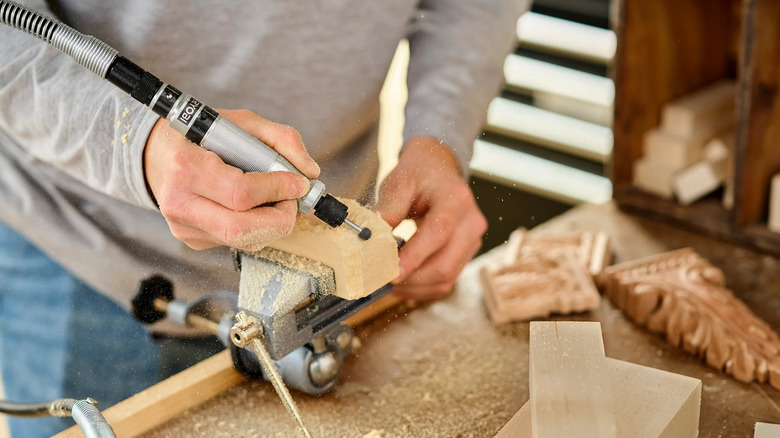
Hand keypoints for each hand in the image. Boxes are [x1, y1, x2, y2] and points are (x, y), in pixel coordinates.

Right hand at [143, 109, 319, 250]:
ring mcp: (184, 228)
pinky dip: (257, 228)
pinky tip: (253, 208)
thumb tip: (309, 172)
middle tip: (293, 201)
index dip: (278, 190)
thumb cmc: (203, 137)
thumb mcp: (241, 123)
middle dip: (281, 218)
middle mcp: (181, 203)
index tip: (298, 182)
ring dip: (272, 224)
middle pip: (243, 230)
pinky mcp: (193, 240)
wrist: (159, 155)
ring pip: (245, 241)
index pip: (240, 193)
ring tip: (275, 200)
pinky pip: (238, 243)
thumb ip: (281, 139)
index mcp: (187, 168)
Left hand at [377, 137, 486, 300]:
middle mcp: (471, 222)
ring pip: (447, 278)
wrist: (438, 169)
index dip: (414, 257)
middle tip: (383, 280)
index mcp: (455, 199)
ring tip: (391, 284)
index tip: (391, 272)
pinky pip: (448, 280)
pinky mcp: (467, 253)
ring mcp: (472, 240)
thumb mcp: (398, 183)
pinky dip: (424, 288)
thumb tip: (373, 242)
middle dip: (412, 279)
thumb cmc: (419, 174)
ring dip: (416, 287)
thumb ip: (387, 211)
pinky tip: (405, 284)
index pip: (438, 234)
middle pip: (445, 264)